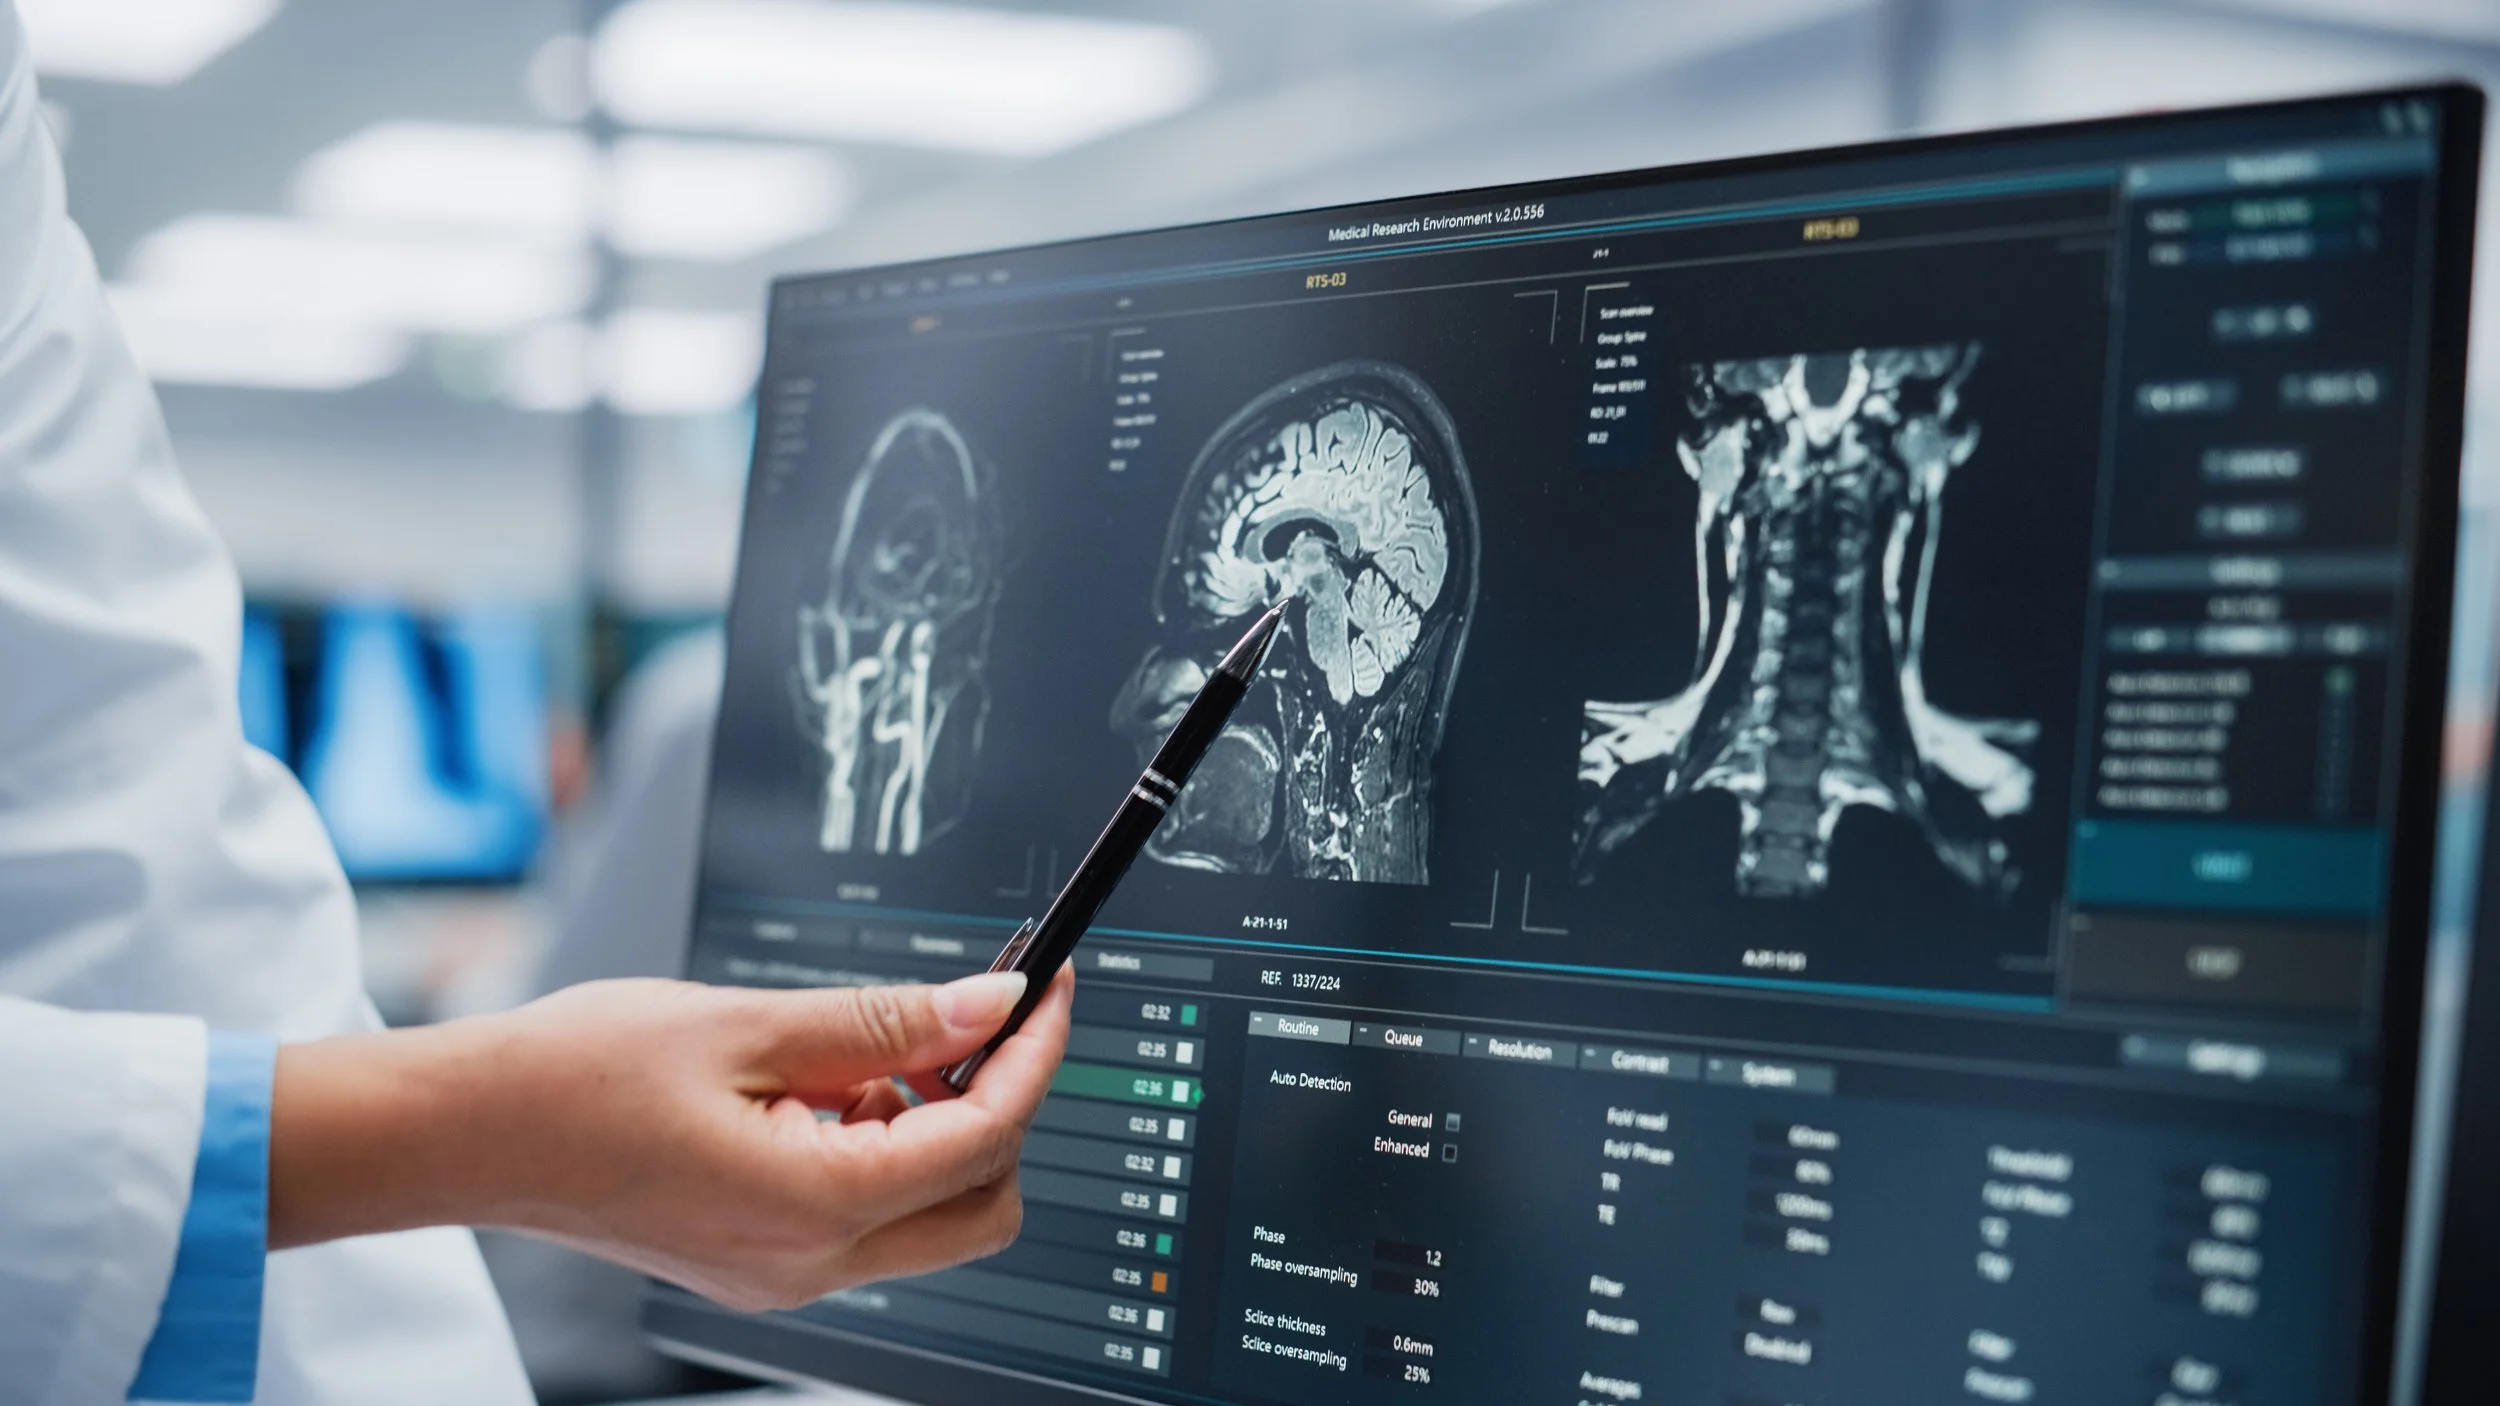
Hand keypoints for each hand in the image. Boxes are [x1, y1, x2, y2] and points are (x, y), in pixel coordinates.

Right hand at [269, 967, 1073, 1311]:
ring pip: (929, 1216)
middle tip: (966, 1020)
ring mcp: (783, 1275)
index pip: (984, 1138)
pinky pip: (866, 1216)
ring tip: (859, 1051)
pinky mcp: (759, 1262)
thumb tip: (990, 1005)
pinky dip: (878, 1149)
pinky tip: (823, 1086)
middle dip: (998, 1109)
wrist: (468, 1131)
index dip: (1032, 1053)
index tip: (1045, 985)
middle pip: (982, 1206)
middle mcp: (808, 1266)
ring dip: (933, 1128)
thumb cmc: (575, 1076)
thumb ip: (886, 1023)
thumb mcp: (749, 1024)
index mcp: (813, 1207)